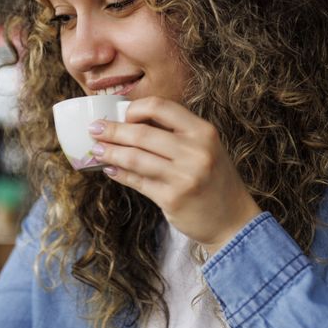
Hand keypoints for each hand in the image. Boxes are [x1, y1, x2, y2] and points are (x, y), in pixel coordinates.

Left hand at [87, 97, 261, 254]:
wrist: (233, 220)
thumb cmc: (214, 181)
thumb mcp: (205, 149)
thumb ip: (175, 135)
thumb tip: (129, 123)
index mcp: (203, 131)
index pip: (160, 107)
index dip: (135, 109)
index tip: (121, 115)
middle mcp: (196, 151)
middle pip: (142, 132)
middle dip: (112, 130)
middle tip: (94, 129)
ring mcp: (184, 176)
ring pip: (134, 157)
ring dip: (110, 152)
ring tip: (96, 150)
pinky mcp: (172, 198)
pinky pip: (137, 181)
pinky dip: (119, 173)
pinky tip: (110, 169)